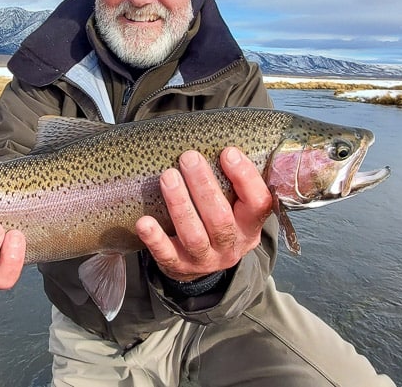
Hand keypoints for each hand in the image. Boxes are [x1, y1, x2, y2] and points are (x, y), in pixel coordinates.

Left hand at [136, 147, 272, 282]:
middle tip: (188, 158)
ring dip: (180, 204)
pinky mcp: (180, 267)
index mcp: (250, 225)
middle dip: (204, 186)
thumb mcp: (236, 205)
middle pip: (220, 218)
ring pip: (194, 235)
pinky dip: (155, 239)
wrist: (204, 263)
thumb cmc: (219, 218)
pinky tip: (144, 222)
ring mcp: (206, 259)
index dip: (245, 178)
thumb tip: (218, 135)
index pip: (258, 203)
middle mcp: (231, 245)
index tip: (227, 152)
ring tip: (168, 177)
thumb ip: (233, 180)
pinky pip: (167, 255)